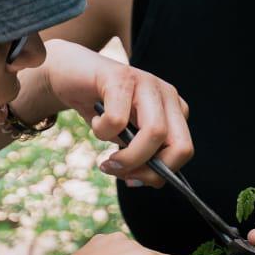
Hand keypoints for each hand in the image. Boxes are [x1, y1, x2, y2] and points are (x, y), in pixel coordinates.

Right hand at [39, 39, 192, 186]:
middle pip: (179, 146)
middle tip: (119, 172)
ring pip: (155, 133)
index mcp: (174, 111)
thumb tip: (139, 180)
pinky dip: (101, 131)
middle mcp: (167, 95)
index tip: (131, 180)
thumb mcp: (124, 138)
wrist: (70, 74)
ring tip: (106, 160)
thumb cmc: (100, 110)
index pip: (184, 151)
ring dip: (127, 158)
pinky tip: (95, 121)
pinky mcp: (121, 77)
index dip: (159, 174)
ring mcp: (147, 83)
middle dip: (148, 170)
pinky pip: (118, 120)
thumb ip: (139, 156)